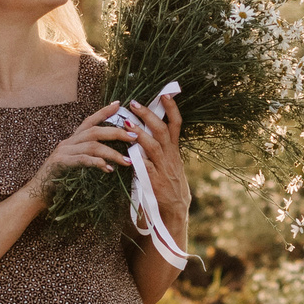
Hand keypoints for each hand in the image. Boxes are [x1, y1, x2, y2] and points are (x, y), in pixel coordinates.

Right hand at [28, 101, 131, 200]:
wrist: (37, 194)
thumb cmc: (59, 181)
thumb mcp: (76, 165)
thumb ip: (89, 157)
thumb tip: (109, 159)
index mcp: (72, 140)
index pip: (90, 121)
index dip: (104, 112)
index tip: (119, 104)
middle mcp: (67, 142)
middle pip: (94, 131)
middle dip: (116, 133)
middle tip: (134, 137)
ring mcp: (63, 152)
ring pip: (91, 146)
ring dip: (111, 153)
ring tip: (127, 161)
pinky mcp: (60, 164)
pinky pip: (80, 160)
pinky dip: (95, 162)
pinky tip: (107, 168)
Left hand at [121, 93, 188, 243]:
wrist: (175, 209)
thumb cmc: (170, 185)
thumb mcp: (170, 164)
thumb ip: (162, 149)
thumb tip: (149, 132)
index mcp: (174, 150)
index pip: (176, 124)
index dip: (172, 109)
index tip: (164, 94)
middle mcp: (170, 156)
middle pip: (162, 130)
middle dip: (148, 115)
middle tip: (134, 104)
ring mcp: (163, 168)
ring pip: (153, 146)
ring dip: (139, 133)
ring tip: (126, 123)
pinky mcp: (154, 181)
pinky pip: (144, 166)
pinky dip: (136, 157)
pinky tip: (126, 151)